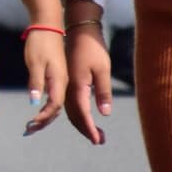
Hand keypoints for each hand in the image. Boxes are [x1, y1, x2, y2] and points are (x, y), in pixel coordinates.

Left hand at [21, 32, 66, 135]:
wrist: (48, 26)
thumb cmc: (40, 42)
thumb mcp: (35, 62)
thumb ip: (36, 82)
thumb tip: (34, 101)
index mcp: (59, 80)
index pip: (53, 105)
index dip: (43, 117)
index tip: (32, 124)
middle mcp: (63, 83)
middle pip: (56, 108)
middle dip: (44, 121)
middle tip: (29, 131)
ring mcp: (62, 79)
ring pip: (56, 103)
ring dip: (46, 116)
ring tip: (33, 127)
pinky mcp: (58, 76)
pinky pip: (55, 96)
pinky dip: (47, 107)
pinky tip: (40, 111)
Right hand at [64, 28, 113, 145]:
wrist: (79, 31)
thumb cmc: (93, 48)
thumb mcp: (103, 69)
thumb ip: (103, 91)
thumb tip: (105, 113)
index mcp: (77, 86)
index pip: (83, 114)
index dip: (90, 129)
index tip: (97, 140)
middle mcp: (68, 88)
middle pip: (74, 116)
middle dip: (86, 130)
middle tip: (99, 141)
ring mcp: (66, 84)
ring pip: (70, 110)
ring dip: (82, 124)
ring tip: (96, 134)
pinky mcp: (67, 81)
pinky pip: (70, 103)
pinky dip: (78, 114)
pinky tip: (86, 116)